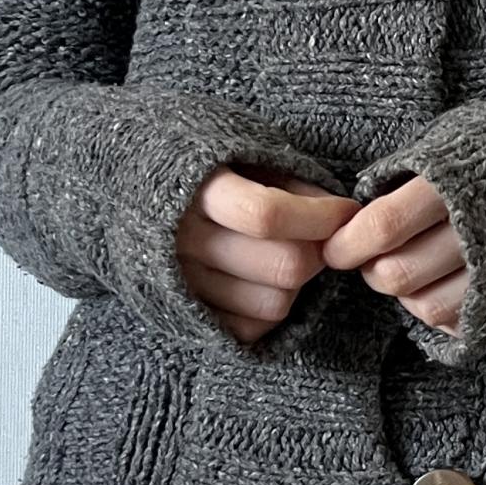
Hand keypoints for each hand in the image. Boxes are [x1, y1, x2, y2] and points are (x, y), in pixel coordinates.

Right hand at [178, 162, 359, 344]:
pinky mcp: (189, 316)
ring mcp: (183, 285)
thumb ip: (290, 182)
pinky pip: (251, 330)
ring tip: (293, 255)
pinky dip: (274, 310)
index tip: (345, 210)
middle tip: (323, 237)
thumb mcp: (245, 154)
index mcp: (196, 191)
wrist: (141, 192)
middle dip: (320, 252)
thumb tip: (340, 215)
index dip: (320, 217)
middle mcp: (182, 242)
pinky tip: (271, 281)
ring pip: (273, 304)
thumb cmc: (208, 168)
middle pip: (283, 266)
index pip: (268, 215)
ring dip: (300, 284)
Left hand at [321, 174, 467, 339]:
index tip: (336, 248)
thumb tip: (360, 206)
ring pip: (425, 307)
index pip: (383, 227)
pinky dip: (441, 310)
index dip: (348, 243)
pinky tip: (444, 284)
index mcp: (457, 186)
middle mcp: (479, 234)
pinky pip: (459, 324)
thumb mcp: (458, 139)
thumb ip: (409, 173)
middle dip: (373, 270)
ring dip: (406, 294)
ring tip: (413, 269)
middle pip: (397, 275)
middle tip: (373, 257)